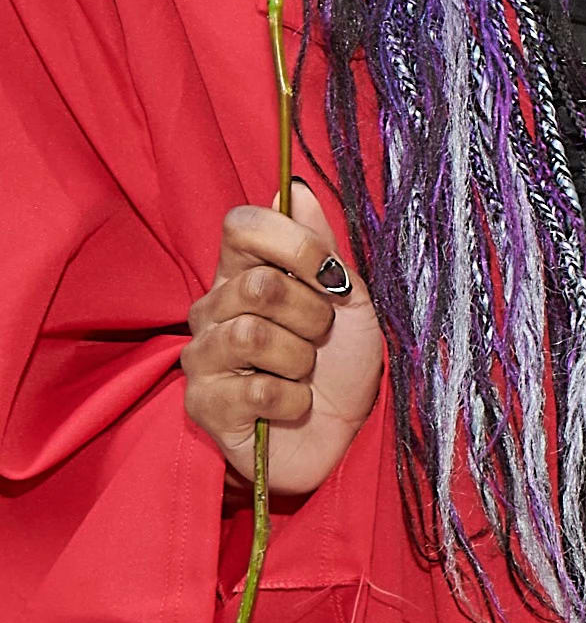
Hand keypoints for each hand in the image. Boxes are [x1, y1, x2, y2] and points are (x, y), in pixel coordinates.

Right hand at [181, 185, 383, 496]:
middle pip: (256, 284)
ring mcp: (200, 358)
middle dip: (312, 314)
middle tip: (321, 336)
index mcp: (242, 272)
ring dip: (301, 358)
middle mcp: (212, 309)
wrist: (347, 432)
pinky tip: (294, 405)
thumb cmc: (345, 362)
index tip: (333, 274)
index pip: (241, 224)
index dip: (295, 243)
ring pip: (250, 335)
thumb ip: (320, 244)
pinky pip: (255, 390)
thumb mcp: (348, 296)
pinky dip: (294, 400)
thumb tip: (292, 189)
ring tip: (305, 372)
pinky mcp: (202, 406)